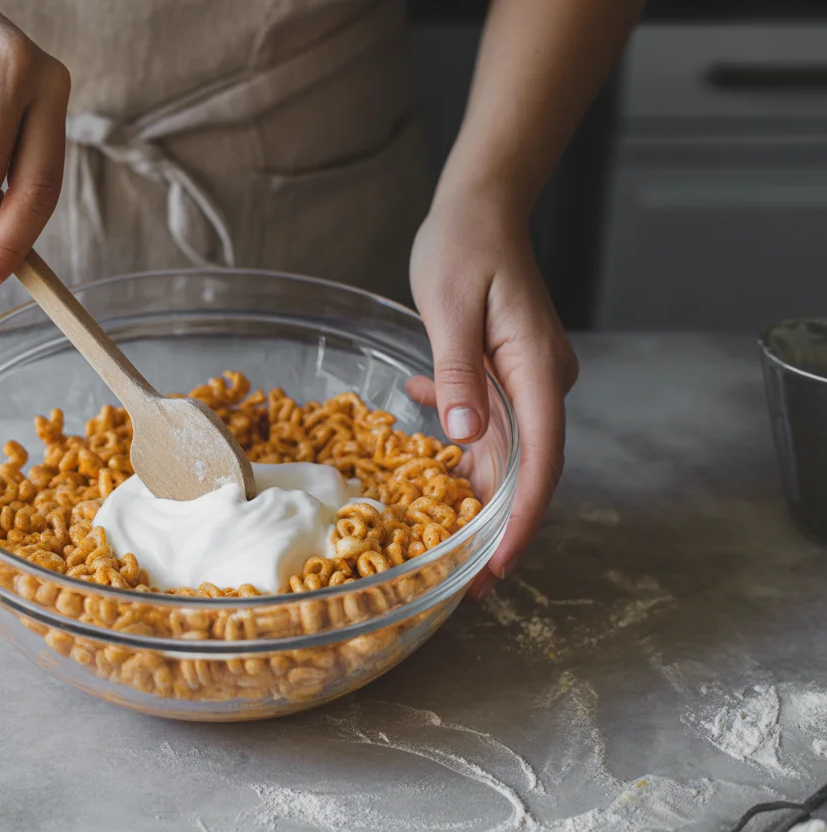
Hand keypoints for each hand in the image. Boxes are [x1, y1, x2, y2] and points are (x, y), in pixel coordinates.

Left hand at [408, 190, 578, 597]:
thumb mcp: (450, 306)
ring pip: (505, 449)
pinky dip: (457, 435)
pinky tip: (419, 410)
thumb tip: (464, 437)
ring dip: (472, 485)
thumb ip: (458, 371)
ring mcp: (528, 378)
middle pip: (528, 467)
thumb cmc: (464, 246)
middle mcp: (543, 382)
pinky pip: (488, 420)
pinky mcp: (507, 372)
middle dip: (497, 523)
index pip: (540, 461)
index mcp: (537, 370)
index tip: (497, 566)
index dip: (521, 520)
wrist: (481, 205)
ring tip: (438, 531)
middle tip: (464, 578)